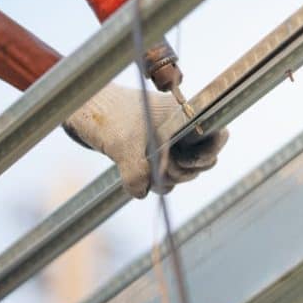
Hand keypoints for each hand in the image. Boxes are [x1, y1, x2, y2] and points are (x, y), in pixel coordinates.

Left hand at [63, 83, 228, 197]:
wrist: (88, 109)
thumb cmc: (108, 117)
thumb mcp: (122, 145)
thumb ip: (137, 172)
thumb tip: (143, 192)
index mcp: (184, 115)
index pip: (215, 133)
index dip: (208, 151)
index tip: (188, 161)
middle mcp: (182, 128)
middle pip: (203, 159)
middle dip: (183, 171)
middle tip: (163, 169)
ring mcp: (171, 142)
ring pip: (186, 171)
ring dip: (170, 179)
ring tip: (148, 175)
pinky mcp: (159, 154)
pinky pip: (169, 176)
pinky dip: (159, 182)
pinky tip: (142, 180)